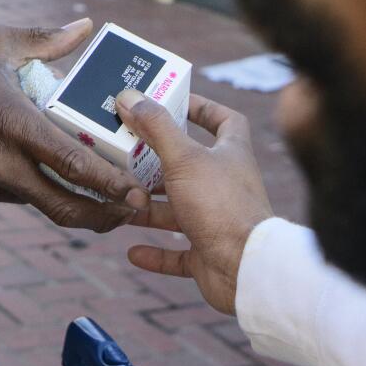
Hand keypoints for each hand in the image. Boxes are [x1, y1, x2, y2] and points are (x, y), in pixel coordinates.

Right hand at [0, 18, 148, 232]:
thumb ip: (42, 39)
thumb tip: (85, 27)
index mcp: (13, 123)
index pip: (72, 163)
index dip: (109, 183)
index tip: (136, 194)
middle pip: (61, 206)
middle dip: (100, 215)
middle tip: (125, 213)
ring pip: (29, 199)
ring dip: (49, 193)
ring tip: (64, 178)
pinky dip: (5, 187)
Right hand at [120, 91, 274, 314]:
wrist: (244, 268)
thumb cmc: (221, 205)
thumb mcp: (184, 158)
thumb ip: (156, 127)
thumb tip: (129, 97)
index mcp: (231, 154)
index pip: (223, 120)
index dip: (201, 108)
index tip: (171, 102)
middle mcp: (226, 185)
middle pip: (190, 166)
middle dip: (157, 162)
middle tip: (127, 153)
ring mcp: (217, 221)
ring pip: (178, 210)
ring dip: (149, 208)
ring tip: (120, 200)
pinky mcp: (208, 254)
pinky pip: (178, 253)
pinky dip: (156, 252)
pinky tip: (132, 251)